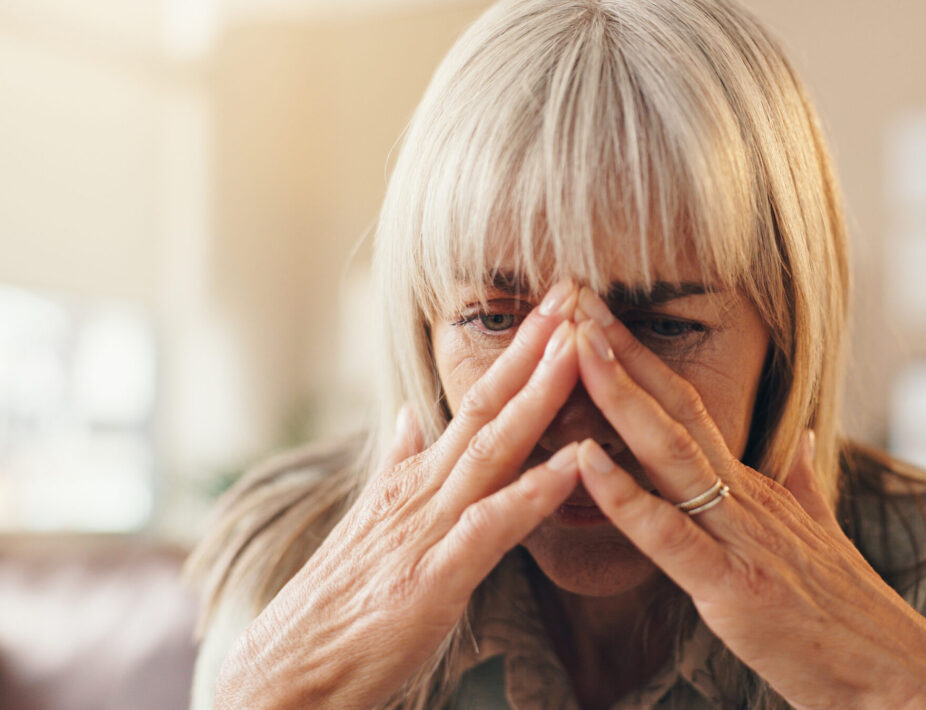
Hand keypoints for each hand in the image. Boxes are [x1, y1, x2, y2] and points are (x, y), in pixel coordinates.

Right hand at [214, 282, 584, 709]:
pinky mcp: (433, 577)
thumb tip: (411, 418)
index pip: (476, 401)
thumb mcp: (374, 521)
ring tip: (581, 349)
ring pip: (492, 450)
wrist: (288, 669)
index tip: (557, 309)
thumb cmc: (343, 601)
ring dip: (539, 396)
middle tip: (575, 292)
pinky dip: (532, 494)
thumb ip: (399, 466)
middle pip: (487, 405)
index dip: (519, 353)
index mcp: (415, 478)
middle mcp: (422, 490)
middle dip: (535, 347)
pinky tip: (573, 464)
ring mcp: (426, 529)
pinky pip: (491, 527)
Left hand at [568, 288, 925, 709]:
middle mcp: (744, 496)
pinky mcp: (732, 585)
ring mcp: (740, 536)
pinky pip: (669, 535)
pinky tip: (585, 462)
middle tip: (573, 297)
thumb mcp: (819, 532)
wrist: (894, 672)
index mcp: (753, 486)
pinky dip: (625, 497)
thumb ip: (804, 482)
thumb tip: (807, 437)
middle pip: (673, 409)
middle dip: (619, 351)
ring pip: (670, 453)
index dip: (641, 359)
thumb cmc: (845, 611)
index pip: (687, 406)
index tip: (598, 316)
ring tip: (576, 347)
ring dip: (619, 396)